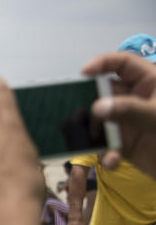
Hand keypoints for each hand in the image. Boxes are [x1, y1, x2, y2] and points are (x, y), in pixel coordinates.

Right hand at [83, 52, 155, 180]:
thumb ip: (128, 110)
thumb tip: (96, 107)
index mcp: (149, 83)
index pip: (124, 63)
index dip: (103, 63)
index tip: (83, 72)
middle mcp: (135, 100)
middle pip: (104, 93)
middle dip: (90, 103)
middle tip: (76, 111)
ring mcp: (128, 122)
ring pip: (101, 121)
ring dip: (95, 133)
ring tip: (91, 141)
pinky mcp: (124, 144)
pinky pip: (106, 146)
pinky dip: (106, 154)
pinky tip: (113, 161)